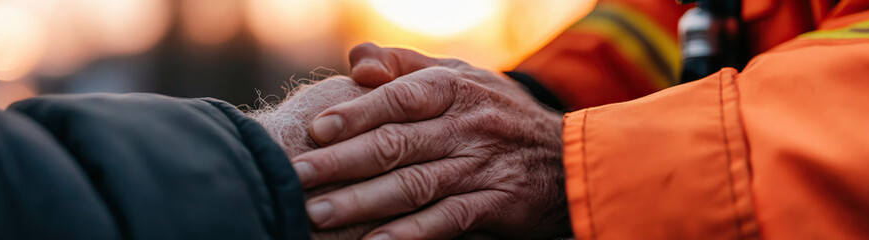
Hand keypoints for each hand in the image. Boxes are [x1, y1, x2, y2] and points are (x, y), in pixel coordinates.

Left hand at [291, 43, 568, 238]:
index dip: (356, 113)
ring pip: (415, 184)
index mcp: (454, 88)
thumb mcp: (460, 76)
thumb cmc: (496, 112)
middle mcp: (467, 124)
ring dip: (364, 201)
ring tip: (320, 214)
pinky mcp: (498, 204)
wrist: (569, 154)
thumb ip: (404, 68)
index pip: (399, 97)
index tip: (315, 129)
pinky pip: (450, 220)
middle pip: (398, 143)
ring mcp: (482, 166)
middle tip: (299, 177)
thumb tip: (356, 62)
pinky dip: (412, 233)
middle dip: (343, 162)